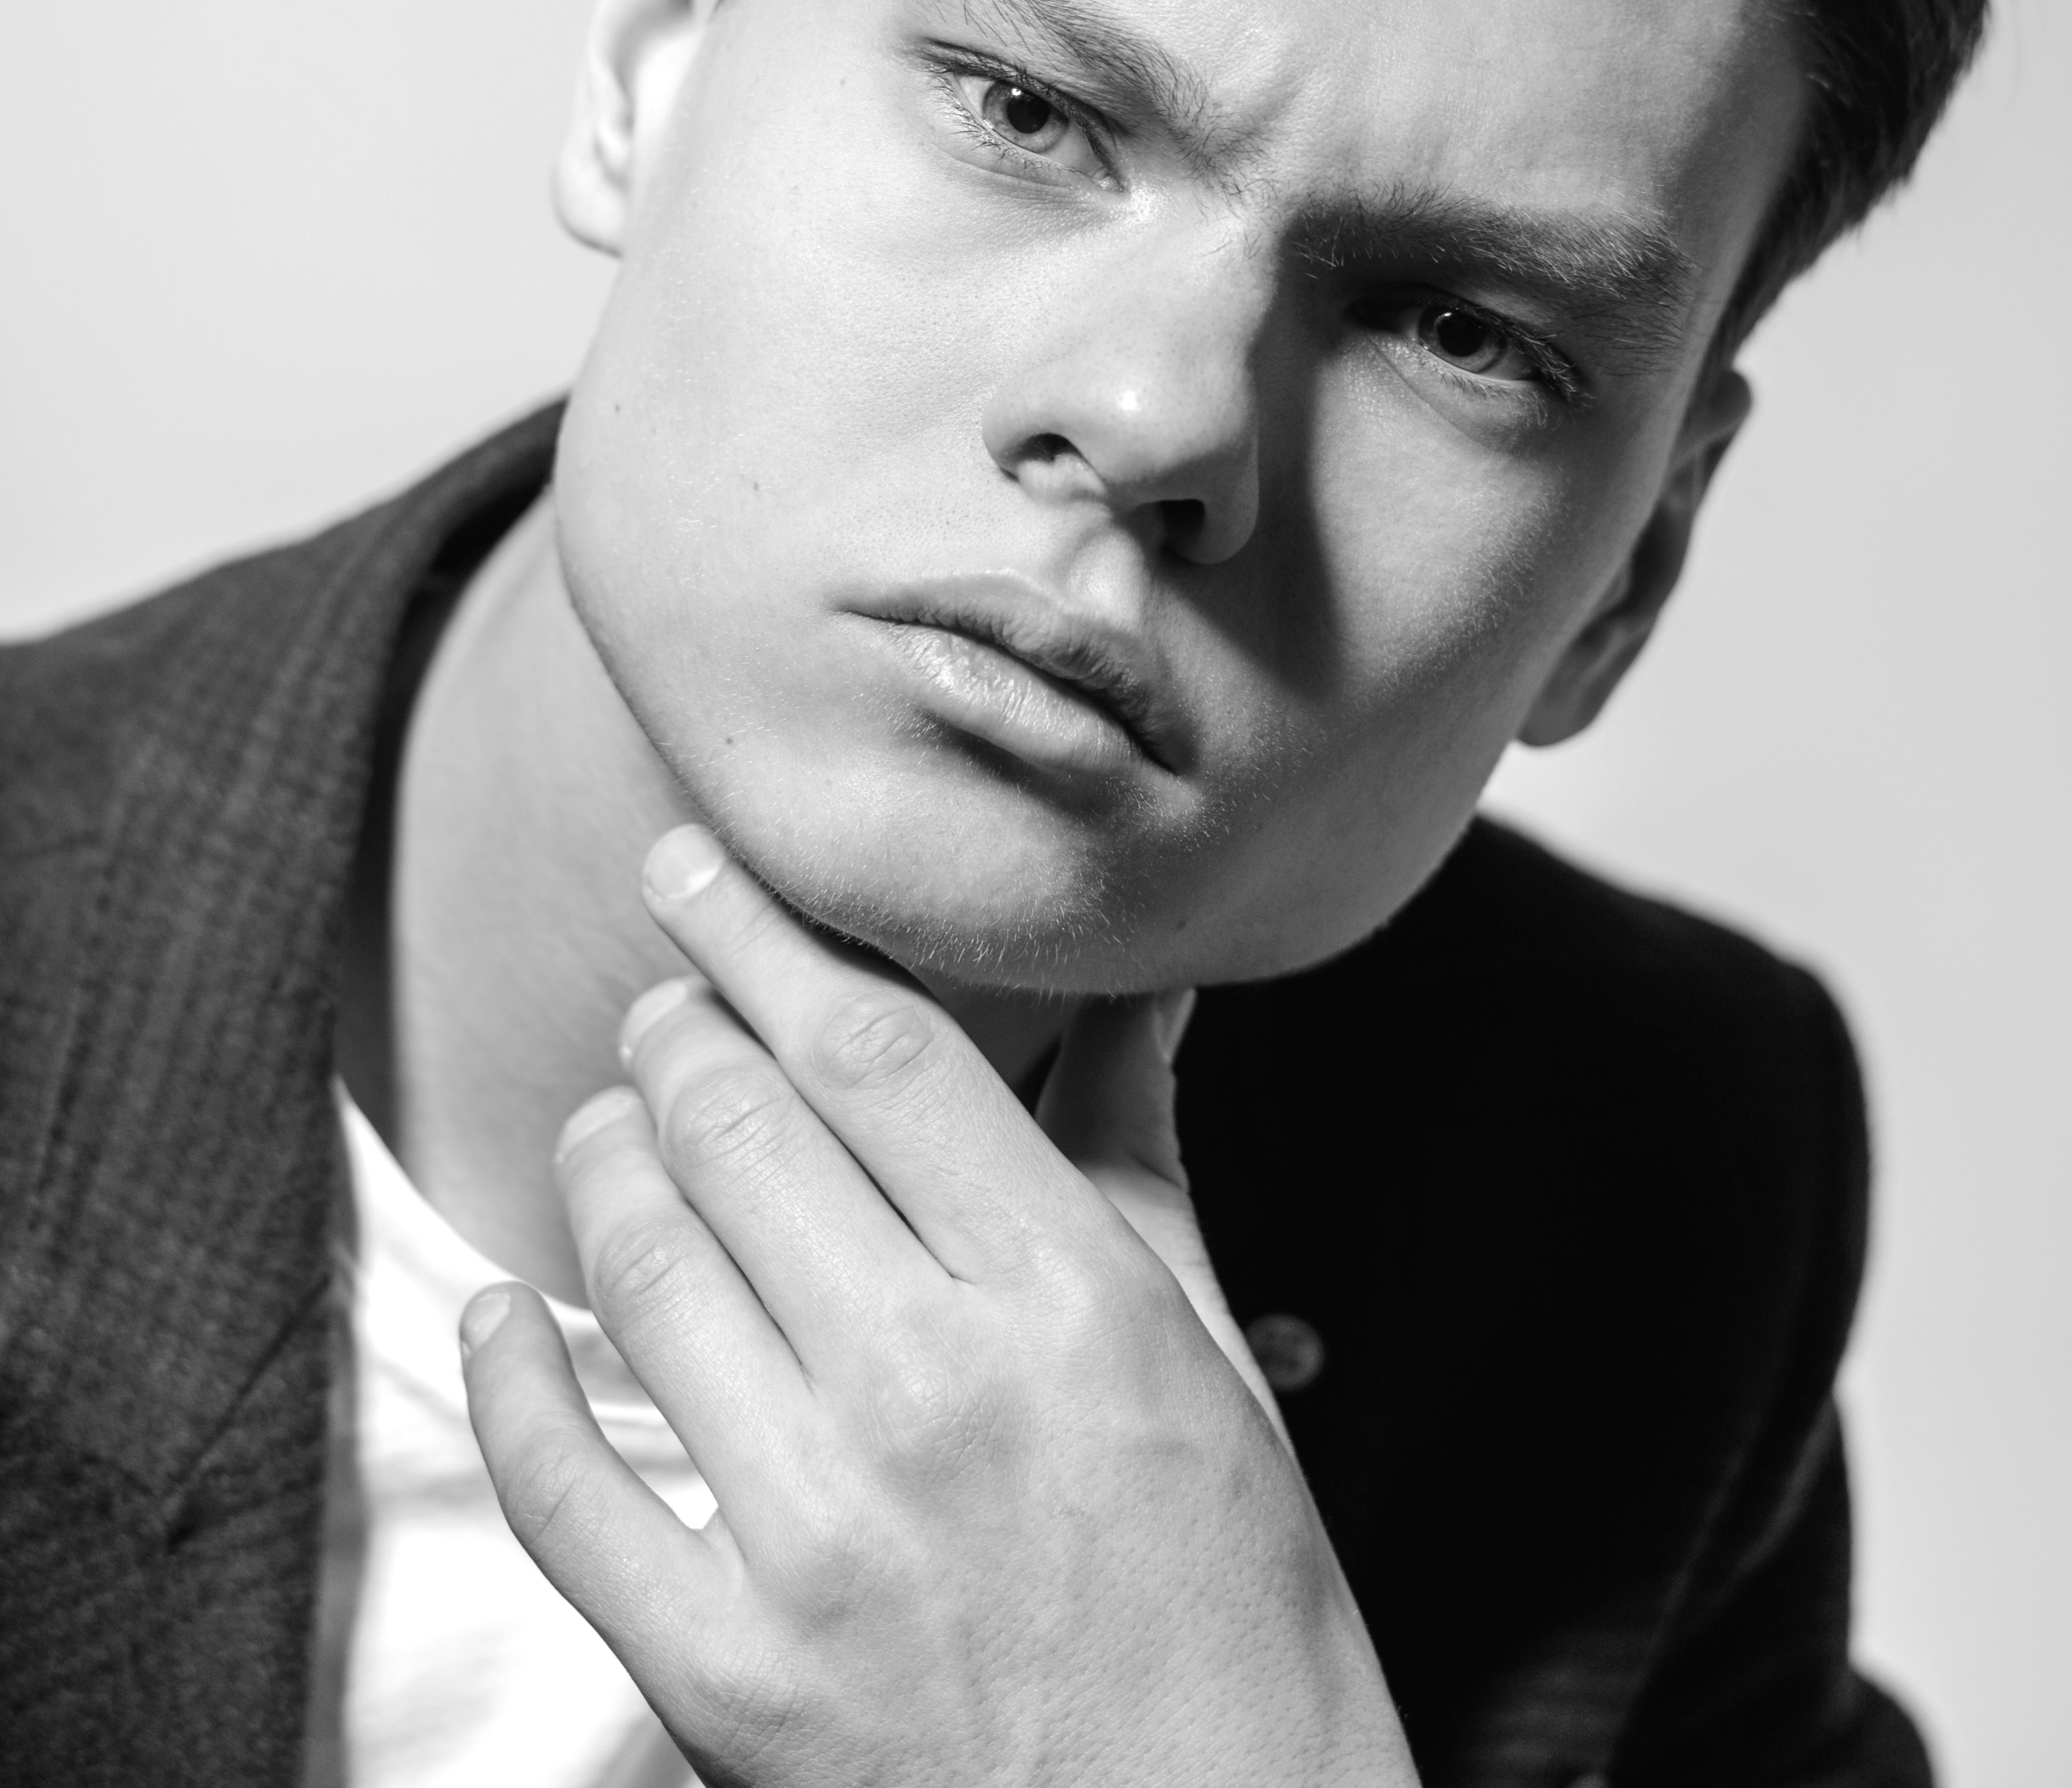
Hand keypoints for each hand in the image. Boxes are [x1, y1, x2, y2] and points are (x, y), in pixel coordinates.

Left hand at [462, 825, 1415, 1787]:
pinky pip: (564, 1486)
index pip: (872, 1051)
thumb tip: (1146, 989)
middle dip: (675, 1029)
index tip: (698, 870)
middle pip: (737, 1128)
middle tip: (664, 1001)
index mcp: (1067, 1301)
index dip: (764, 934)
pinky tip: (497, 1313)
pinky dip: (508, 1377)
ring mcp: (816, 1541)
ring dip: (601, 1162)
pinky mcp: (725, 1674)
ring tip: (610, 1125)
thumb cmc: (1231, 1597)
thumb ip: (1138, 1153)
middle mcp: (931, 1396)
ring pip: (641, 1269)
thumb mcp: (1205, 1354)